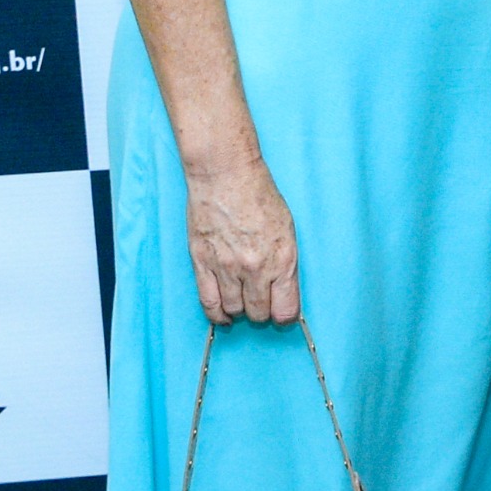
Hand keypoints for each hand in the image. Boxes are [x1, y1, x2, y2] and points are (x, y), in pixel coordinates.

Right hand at [188, 156, 300, 326]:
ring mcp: (227, 268)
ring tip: (242, 300)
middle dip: (262, 312)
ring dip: (240, 310)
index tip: (282, 313)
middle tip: (260, 302)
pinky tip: (223, 315)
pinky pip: (208, 303)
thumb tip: (283, 290)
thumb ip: (285, 263)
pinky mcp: (202, 264)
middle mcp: (256, 268)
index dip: (284, 316)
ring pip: (234, 310)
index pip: (286, 310)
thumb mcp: (287, 230)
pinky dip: (217, 314)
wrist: (226, 175)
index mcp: (282, 259)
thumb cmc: (259, 196)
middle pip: (259, 314)